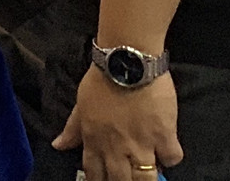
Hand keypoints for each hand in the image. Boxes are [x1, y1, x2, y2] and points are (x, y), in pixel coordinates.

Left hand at [51, 65, 181, 180]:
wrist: (126, 60)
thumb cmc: (101, 80)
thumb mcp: (81, 104)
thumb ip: (72, 128)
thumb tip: (58, 145)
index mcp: (94, 140)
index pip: (94, 174)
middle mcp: (116, 147)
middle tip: (130, 177)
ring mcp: (141, 143)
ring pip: (146, 178)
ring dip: (147, 178)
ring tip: (149, 173)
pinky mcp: (164, 135)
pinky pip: (171, 158)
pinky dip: (170, 157)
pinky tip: (166, 150)